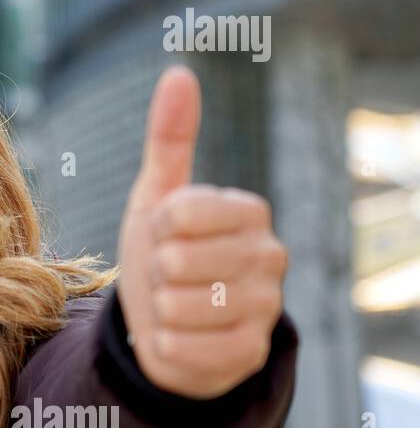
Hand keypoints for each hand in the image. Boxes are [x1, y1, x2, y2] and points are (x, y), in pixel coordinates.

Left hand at [115, 65, 287, 398]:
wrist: (168, 324)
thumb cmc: (163, 252)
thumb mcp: (157, 196)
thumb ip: (169, 138)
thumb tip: (179, 72)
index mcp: (250, 211)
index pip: (180, 213)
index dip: (157, 228)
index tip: (167, 234)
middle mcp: (271, 256)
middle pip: (176, 262)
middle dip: (156, 272)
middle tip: (169, 276)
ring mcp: (266, 308)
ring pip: (177, 306)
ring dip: (159, 310)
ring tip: (174, 305)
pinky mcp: (249, 355)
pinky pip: (181, 348)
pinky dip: (165, 346)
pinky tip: (179, 337)